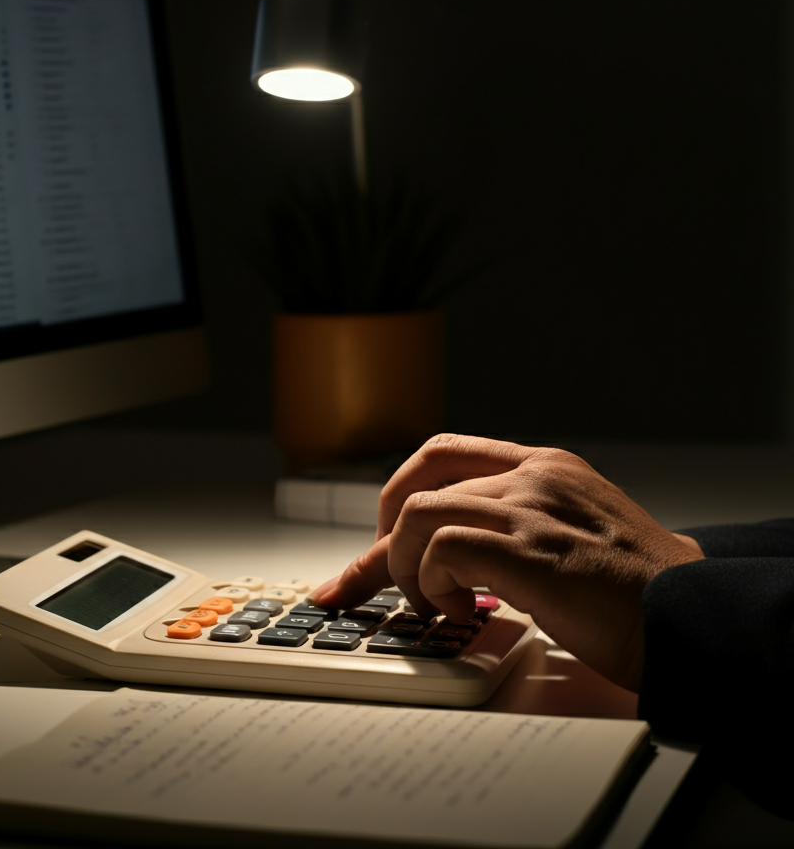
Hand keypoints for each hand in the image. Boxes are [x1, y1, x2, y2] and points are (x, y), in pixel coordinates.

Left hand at [311, 434, 703, 690]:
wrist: (693, 618)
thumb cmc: (640, 590)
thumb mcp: (577, 532)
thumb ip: (522, 526)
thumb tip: (457, 556)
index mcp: (545, 466)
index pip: (445, 454)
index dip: (399, 494)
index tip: (379, 536)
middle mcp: (533, 476)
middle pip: (418, 482)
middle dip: (383, 534)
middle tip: (380, 574)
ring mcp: (530, 509)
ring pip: (417, 515)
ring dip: (405, 567)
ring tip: (434, 605)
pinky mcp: (528, 551)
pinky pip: (440, 552)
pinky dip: (433, 585)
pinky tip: (463, 611)